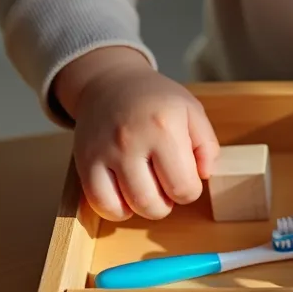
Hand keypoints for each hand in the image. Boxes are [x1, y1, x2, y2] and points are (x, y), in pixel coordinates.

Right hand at [54, 46, 219, 220]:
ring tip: (148, 187)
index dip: (190, 191)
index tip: (185, 176)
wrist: (110, 82)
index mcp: (164, 127)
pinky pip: (101, 204)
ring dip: (144, 207)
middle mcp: (132, 140)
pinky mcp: (85, 162)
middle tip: (166, 184)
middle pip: (155, 204)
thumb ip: (207, 145)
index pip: (184, 188)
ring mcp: (105, 152)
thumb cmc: (156, 101)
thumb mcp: (191, 111)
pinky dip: (116, 209)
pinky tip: (125, 194)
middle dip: (167, 203)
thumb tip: (203, 175)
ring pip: (128, 208)